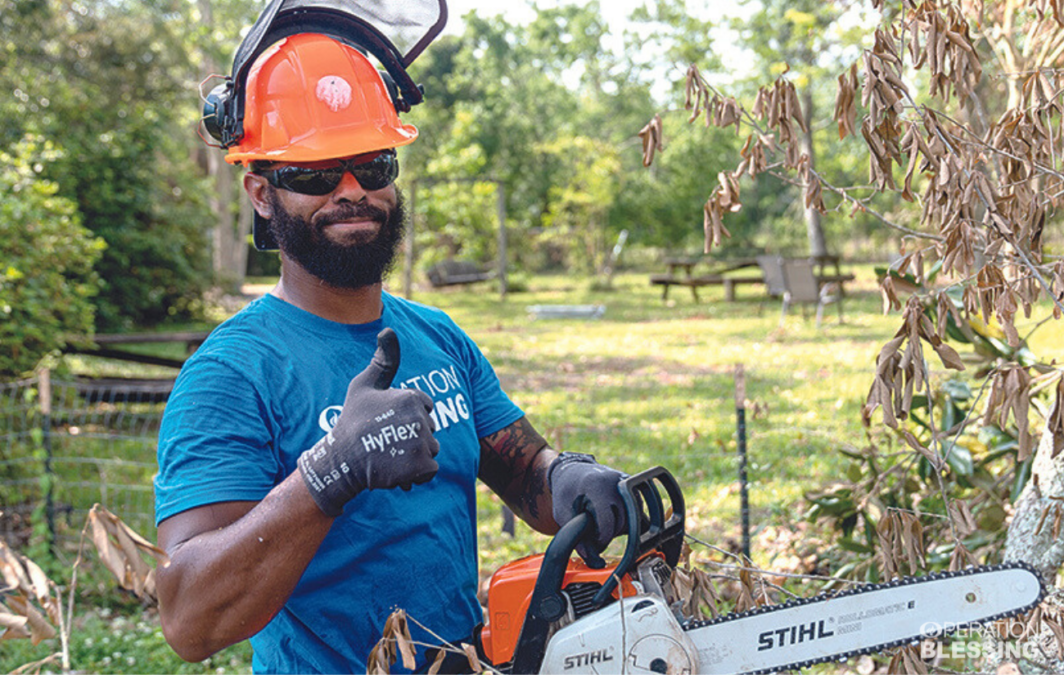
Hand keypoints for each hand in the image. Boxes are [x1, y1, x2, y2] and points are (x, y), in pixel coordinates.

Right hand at [298, 328, 439, 516]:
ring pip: (432, 448)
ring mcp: (421, 443)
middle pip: (430, 428)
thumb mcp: (363, 386)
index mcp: (410, 397)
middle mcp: (419, 418)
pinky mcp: (420, 465)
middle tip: (385, 440)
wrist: (341, 461)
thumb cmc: (352, 421)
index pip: (426, 406)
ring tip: (390, 455)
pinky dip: (418, 473)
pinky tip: (398, 471)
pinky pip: (431, 469)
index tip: (386, 421)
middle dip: (413, 436)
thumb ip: (383, 361)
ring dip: (415, 455)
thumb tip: (388, 329)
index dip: (407, 415)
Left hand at [548, 453, 627, 567]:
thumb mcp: (562, 515)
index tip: (593, 541)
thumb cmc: (566, 492)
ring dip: (622, 528)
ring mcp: (627, 481)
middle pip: (623, 523)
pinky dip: (632, 521)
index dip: (600, 540)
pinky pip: (641, 511)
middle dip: (610, 535)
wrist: (572, 470)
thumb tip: (593, 562)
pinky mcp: (634, 486)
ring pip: (636, 519)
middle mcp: (616, 482)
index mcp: (596, 487)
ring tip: (604, 523)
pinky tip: (618, 521)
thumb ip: (575, 538)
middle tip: (596, 534)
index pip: (608, 524)